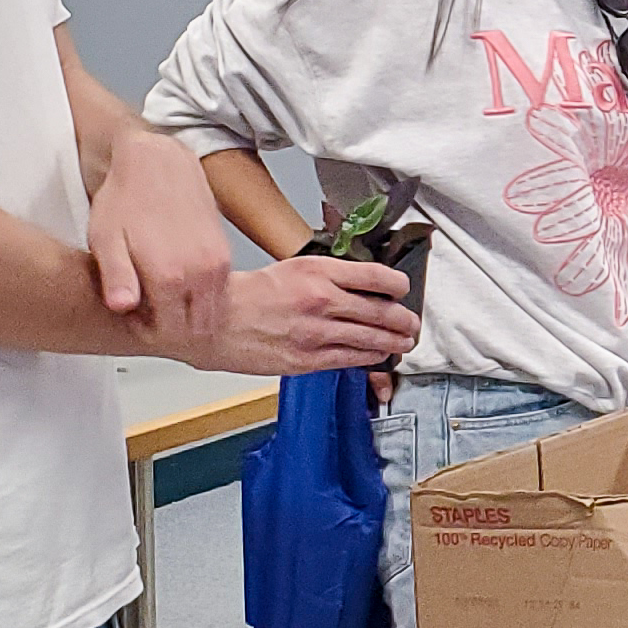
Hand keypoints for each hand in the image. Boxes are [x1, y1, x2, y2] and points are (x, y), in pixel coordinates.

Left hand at [88, 129, 230, 345]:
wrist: (157, 162)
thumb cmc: (126, 198)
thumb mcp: (106, 239)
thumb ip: (117, 278)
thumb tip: (123, 307)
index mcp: (170, 275)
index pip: (167, 332)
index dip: (147, 333)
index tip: (133, 321)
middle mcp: (201, 272)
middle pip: (195, 328)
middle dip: (172, 330)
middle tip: (147, 315)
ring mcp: (218, 264)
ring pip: (211, 314)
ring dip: (189, 317)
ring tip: (161, 301)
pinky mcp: (226, 255)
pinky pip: (219, 295)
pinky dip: (202, 301)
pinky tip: (178, 287)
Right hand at [188, 255, 417, 377]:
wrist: (216, 321)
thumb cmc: (250, 294)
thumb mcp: (294, 268)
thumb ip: (329, 275)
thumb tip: (362, 284)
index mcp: (318, 271)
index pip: (376, 276)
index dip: (398, 285)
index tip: (403, 289)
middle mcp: (322, 300)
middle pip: (382, 311)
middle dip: (404, 319)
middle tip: (412, 322)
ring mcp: (317, 332)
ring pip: (372, 338)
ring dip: (395, 341)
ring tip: (404, 342)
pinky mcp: (309, 359)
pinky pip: (353, 359)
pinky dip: (372, 357)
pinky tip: (380, 355)